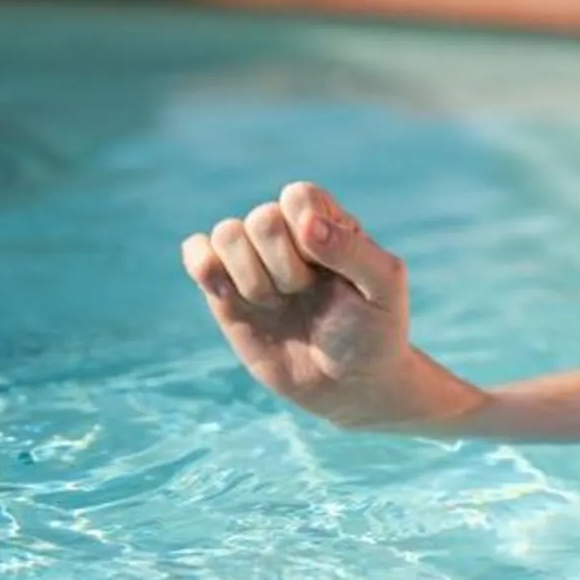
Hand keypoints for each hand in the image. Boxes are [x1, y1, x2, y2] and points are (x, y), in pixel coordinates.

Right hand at [183, 182, 431, 427]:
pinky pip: (196, 254)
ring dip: (252, 278)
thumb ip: (351, 249)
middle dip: (284, 266)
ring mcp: (253, 261)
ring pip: (226, 234)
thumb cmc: (374, 330)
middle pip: (261, 218)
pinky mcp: (224, 290)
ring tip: (279, 304)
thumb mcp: (383, 288)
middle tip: (305, 293)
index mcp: (328, 222)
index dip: (306, 231)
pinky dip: (204, 268)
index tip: (327, 268)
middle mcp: (288, 235)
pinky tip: (230, 296)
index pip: (297, 196)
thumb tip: (305, 225)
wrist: (348, 384)